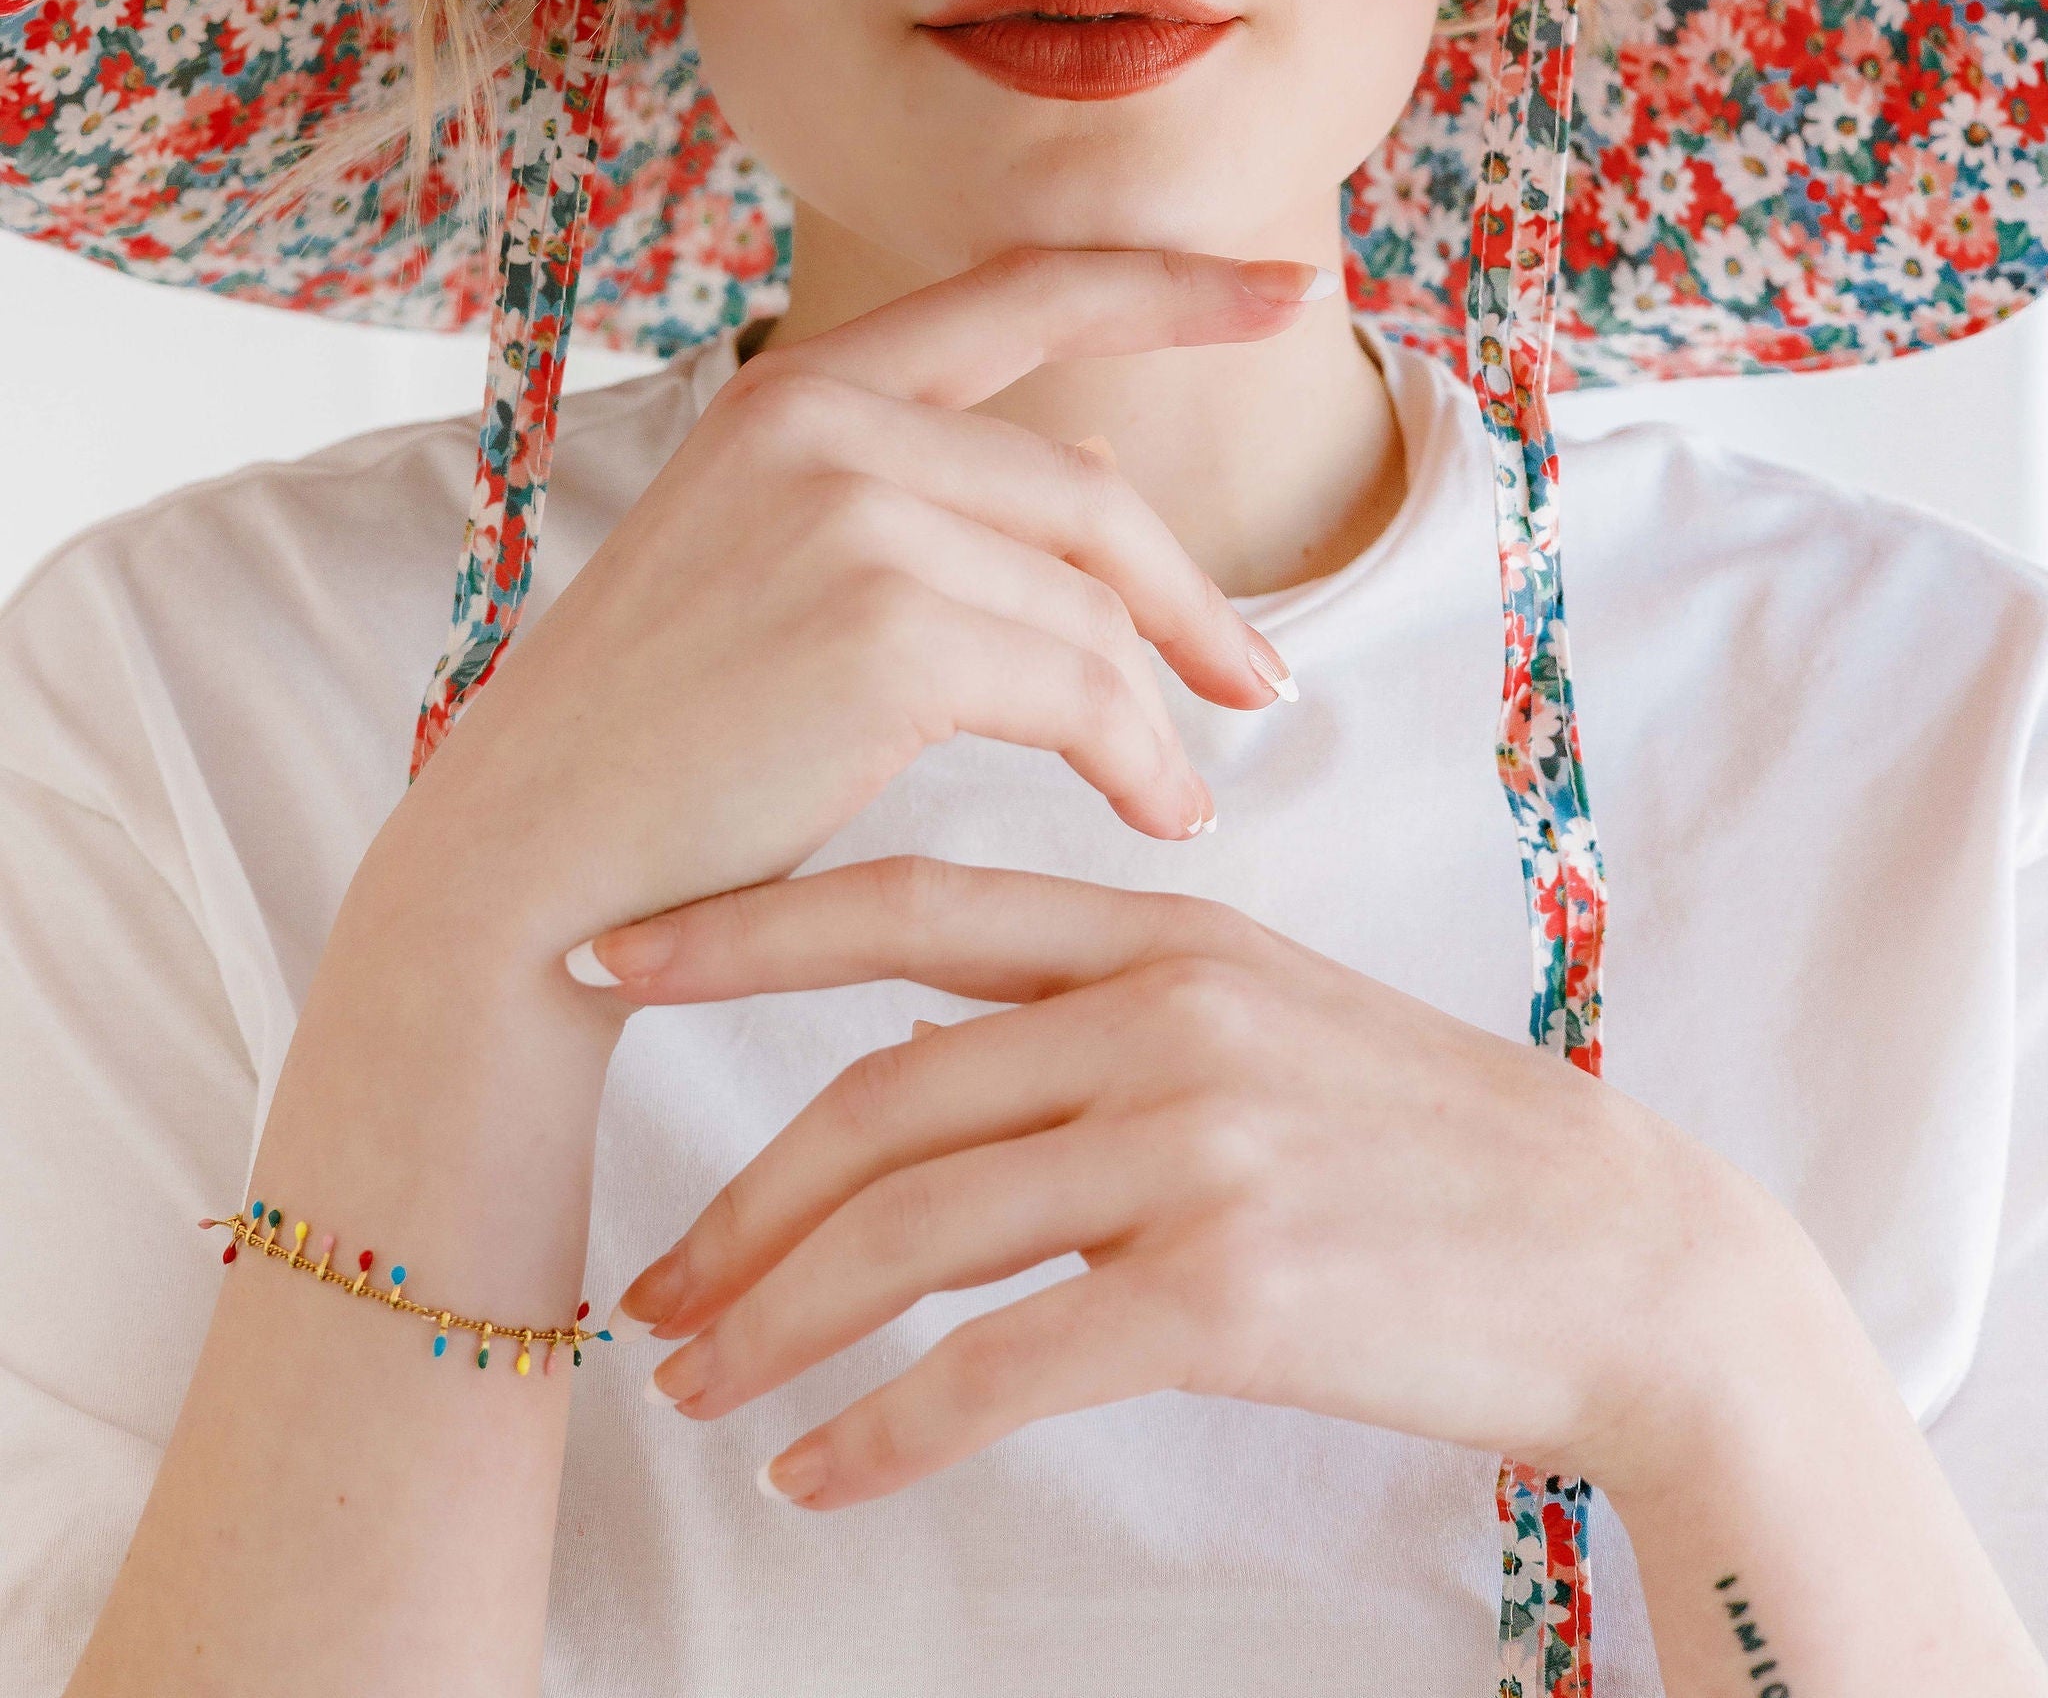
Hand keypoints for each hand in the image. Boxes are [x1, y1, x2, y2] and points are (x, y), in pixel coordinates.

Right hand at [379, 252, 1314, 973]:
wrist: (534, 866)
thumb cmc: (660, 743)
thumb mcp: (777, 567)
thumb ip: (927, 498)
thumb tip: (1105, 473)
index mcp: (795, 387)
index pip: (1019, 294)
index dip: (1167, 284)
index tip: (1289, 285)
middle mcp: (822, 418)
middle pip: (1089, 495)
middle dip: (1192, 597)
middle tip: (1265, 682)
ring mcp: (851, 513)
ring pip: (1090, 604)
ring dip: (1156, 710)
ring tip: (1182, 795)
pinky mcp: (883, 628)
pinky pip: (1079, 688)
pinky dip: (1137, 760)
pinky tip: (1156, 814)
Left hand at [600, 857, 1795, 1509]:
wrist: (1621, 1257)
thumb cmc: (1427, 1144)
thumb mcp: (1261, 1018)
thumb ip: (1091, 1016)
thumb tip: (910, 1064)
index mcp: (1162, 932)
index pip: (905, 908)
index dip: (742, 930)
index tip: (611, 956)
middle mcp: (1163, 1017)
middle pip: (878, 1100)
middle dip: (739, 1202)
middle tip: (648, 1286)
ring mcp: (1195, 1149)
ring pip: (912, 1235)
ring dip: (778, 1322)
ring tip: (697, 1386)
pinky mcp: (1226, 1290)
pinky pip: (998, 1368)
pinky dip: (884, 1428)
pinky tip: (818, 1472)